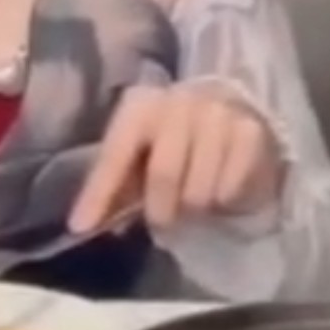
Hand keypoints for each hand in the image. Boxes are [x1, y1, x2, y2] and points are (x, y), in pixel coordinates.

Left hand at [67, 83, 280, 232]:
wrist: (234, 117)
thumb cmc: (174, 144)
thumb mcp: (139, 160)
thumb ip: (114, 188)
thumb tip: (85, 225)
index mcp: (141, 106)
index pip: (116, 152)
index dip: (98, 193)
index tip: (81, 227)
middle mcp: (179, 102)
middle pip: (164, 174)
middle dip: (161, 210)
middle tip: (163, 221)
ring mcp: (218, 114)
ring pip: (200, 189)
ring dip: (195, 208)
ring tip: (194, 200)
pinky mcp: (249, 133)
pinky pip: (229, 188)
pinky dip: (223, 200)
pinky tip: (220, 188)